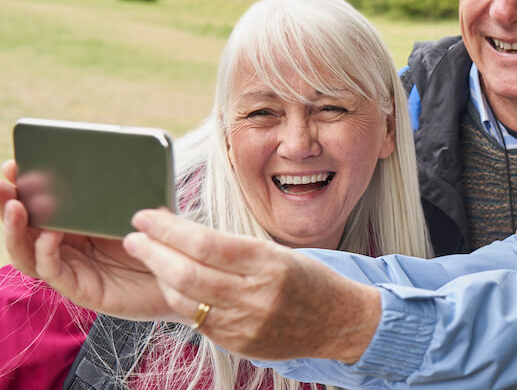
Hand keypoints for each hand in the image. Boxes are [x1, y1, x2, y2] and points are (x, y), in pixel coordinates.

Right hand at [2, 160, 169, 320]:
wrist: (184, 281)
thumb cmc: (161, 244)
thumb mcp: (142, 212)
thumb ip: (126, 194)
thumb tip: (117, 161)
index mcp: (76, 224)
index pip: (39, 205)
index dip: (23, 186)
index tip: (16, 163)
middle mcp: (66, 246)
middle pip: (23, 226)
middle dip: (8, 203)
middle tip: (2, 184)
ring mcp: (70, 267)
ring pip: (27, 251)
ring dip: (16, 229)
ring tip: (15, 206)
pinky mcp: (80, 288)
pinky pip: (52, 270)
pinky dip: (46, 251)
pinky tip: (51, 234)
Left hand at [126, 210, 381, 362]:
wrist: (339, 322)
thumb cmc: (309, 280)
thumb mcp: (278, 253)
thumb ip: (233, 248)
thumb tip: (183, 233)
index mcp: (270, 264)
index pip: (207, 243)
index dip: (169, 229)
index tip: (147, 216)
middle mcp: (257, 295)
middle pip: (189, 273)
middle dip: (153, 252)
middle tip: (133, 237)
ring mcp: (246, 324)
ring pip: (186, 300)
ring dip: (159, 278)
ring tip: (147, 259)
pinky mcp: (239, 344)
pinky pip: (197, 321)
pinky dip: (180, 300)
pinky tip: (172, 285)